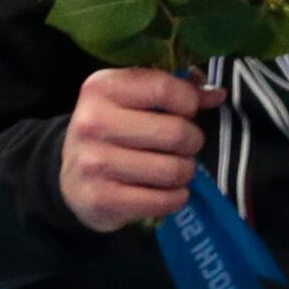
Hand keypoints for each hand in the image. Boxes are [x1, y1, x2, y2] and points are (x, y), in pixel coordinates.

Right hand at [60, 68, 220, 231]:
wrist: (70, 178)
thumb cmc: (114, 131)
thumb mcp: (134, 99)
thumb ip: (177, 89)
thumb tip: (217, 94)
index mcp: (101, 88)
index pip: (165, 89)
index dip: (189, 102)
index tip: (186, 112)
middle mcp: (92, 122)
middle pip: (176, 132)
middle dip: (193, 142)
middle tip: (185, 146)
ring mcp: (92, 162)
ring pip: (173, 169)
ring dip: (185, 172)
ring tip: (176, 169)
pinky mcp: (99, 198)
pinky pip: (162, 200)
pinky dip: (176, 198)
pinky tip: (169, 192)